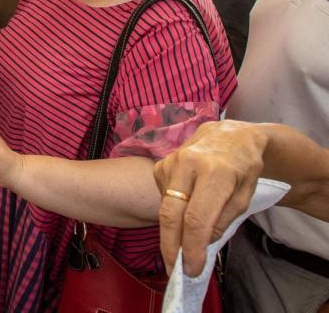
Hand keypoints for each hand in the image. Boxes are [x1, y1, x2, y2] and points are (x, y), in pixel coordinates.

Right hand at [153, 120, 265, 276]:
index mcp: (216, 173)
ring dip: (174, 228)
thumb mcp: (244, 196)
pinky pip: (163, 197)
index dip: (192, 247)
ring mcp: (171, 162)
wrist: (230, 136)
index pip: (197, 218)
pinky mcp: (161, 164)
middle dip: (171, 246)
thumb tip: (200, 242)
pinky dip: (173, 209)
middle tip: (174, 269)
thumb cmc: (243, 168)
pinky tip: (187, 203)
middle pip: (172, 215)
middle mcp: (189, 164)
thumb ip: (223, 220)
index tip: (191, 268)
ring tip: (188, 233)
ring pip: (165, 208)